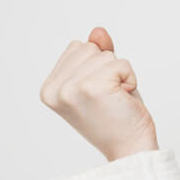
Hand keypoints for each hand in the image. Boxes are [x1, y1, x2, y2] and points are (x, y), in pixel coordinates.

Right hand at [40, 27, 158, 161]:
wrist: (130, 148)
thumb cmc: (118, 117)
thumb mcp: (103, 80)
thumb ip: (96, 56)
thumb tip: (97, 31)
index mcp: (49, 88)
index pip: (78, 48)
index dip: (98, 67)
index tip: (99, 94)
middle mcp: (55, 89)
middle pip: (91, 48)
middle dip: (109, 69)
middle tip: (110, 98)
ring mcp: (71, 89)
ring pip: (106, 54)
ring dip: (120, 75)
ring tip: (116, 100)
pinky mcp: (92, 87)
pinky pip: (121, 63)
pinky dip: (130, 79)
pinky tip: (123, 100)